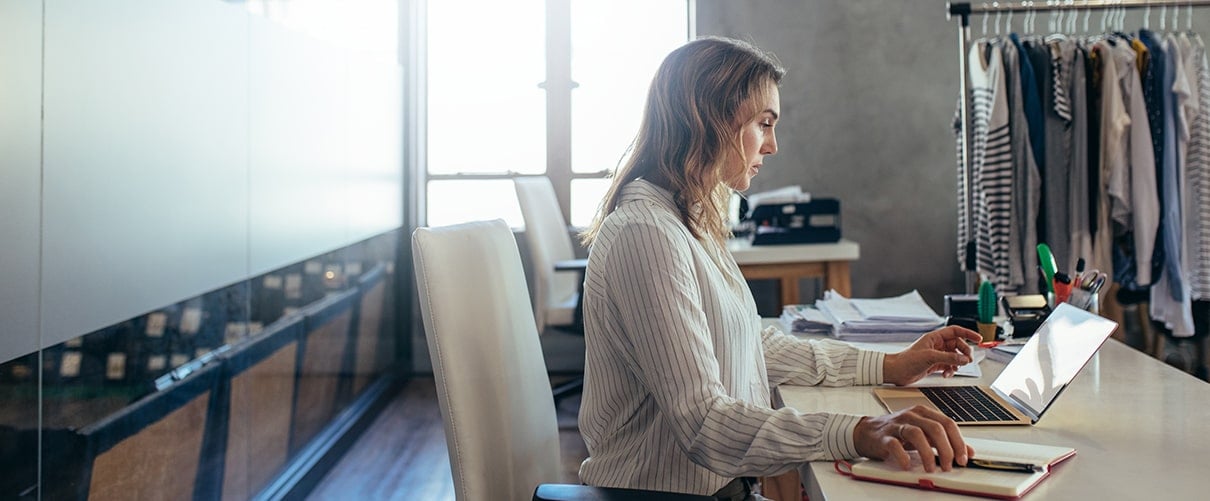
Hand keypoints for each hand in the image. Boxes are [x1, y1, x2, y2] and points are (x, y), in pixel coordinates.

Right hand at [853, 406, 973, 471]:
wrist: (866, 432)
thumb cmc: (897, 432)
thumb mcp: (924, 433)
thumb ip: (944, 441)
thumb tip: (967, 451)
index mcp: (923, 413)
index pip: (947, 423)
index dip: (958, 442)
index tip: (963, 458)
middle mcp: (911, 416)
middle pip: (935, 428)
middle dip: (946, 449)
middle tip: (949, 465)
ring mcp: (896, 425)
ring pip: (917, 434)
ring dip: (927, 454)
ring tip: (931, 468)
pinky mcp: (883, 436)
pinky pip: (894, 444)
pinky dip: (903, 456)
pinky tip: (907, 465)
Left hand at [883, 325, 981, 385]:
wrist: (896, 372)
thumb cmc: (906, 360)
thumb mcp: (930, 357)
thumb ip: (949, 357)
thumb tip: (964, 358)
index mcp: (935, 337)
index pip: (955, 331)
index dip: (968, 333)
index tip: (978, 338)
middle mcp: (936, 345)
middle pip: (957, 345)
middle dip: (964, 352)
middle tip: (967, 360)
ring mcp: (936, 355)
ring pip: (954, 356)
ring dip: (957, 363)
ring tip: (955, 368)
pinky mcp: (935, 365)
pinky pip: (949, 365)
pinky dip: (951, 369)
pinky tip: (947, 374)